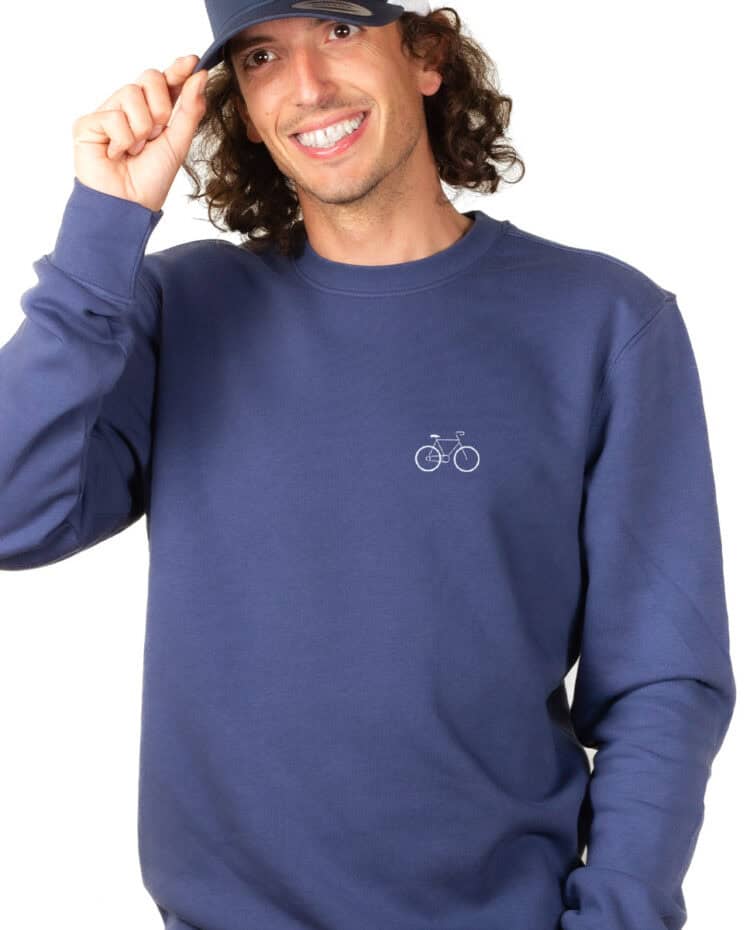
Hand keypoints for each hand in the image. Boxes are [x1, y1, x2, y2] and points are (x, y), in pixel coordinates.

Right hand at [72, 55, 207, 212]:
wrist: (128, 205)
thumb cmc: (151, 180)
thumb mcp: (178, 143)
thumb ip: (190, 109)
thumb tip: (200, 75)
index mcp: (152, 113)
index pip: (164, 82)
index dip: (177, 70)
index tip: (191, 61)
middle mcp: (129, 109)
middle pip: (149, 78)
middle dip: (161, 107)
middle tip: (155, 135)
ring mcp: (107, 114)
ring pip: (132, 94)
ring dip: (141, 129)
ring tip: (134, 150)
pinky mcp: (87, 124)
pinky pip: (113, 116)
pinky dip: (122, 140)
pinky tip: (115, 154)